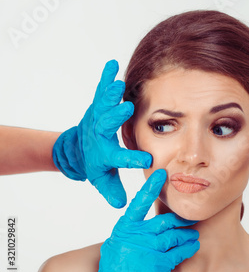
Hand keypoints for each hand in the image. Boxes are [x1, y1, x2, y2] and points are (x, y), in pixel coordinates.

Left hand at [52, 59, 151, 207]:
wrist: (78, 147)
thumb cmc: (96, 163)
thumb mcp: (102, 179)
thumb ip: (112, 191)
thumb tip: (123, 207)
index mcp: (104, 154)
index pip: (118, 157)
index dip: (131, 158)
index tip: (147, 160)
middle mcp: (99, 133)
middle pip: (106, 124)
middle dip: (115, 117)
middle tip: (125, 109)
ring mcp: (97, 117)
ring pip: (102, 104)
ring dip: (109, 94)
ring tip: (117, 83)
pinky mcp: (98, 104)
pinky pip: (100, 89)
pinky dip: (105, 76)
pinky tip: (111, 64)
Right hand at [69, 169, 199, 271]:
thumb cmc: (113, 270)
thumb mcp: (115, 244)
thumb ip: (130, 232)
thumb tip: (142, 223)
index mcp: (125, 228)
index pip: (140, 202)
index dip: (151, 186)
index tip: (161, 173)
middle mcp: (138, 235)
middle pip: (166, 221)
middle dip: (180, 220)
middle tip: (189, 219)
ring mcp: (150, 249)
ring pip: (176, 235)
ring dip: (187, 235)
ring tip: (193, 236)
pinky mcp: (160, 264)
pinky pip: (180, 252)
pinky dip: (188, 249)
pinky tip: (192, 247)